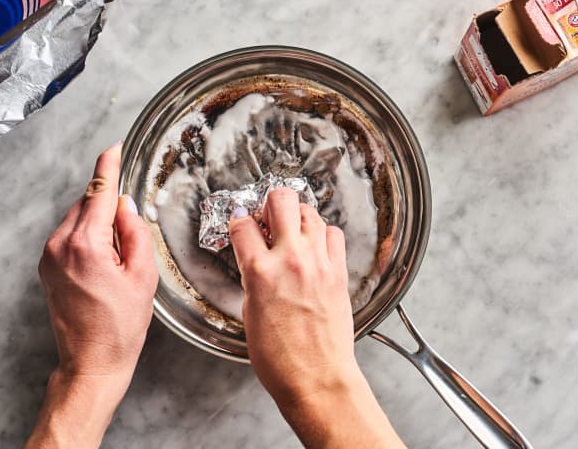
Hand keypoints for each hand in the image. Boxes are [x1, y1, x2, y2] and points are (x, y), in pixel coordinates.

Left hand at [26, 143, 157, 448]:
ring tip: (119, 257)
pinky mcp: (46, 268)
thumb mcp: (142, 276)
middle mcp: (60, 246)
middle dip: (109, 203)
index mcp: (85, 245)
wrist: (91, 362)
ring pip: (77, 218)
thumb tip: (125, 205)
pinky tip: (104, 261)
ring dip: (98, 222)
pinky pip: (68, 236)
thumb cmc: (121, 326)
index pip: (99, 192)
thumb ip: (135, 232)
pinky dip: (87, 236)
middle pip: (87, 203)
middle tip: (131, 229)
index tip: (114, 148)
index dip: (108, 167)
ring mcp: (48, 257)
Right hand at [229, 189, 403, 448]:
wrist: (317, 378)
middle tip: (268, 218)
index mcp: (260, 272)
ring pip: (310, 211)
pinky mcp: (340, 271)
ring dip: (297, 217)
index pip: (242, 224)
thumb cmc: (279, 357)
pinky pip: (334, 234)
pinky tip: (315, 248)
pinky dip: (323, 235)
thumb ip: (252, 276)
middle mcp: (291, 259)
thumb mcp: (249, 312)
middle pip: (281, 199)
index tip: (241, 225)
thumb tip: (254, 258)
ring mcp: (319, 262)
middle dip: (270, 203)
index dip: (238, 221)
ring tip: (292, 232)